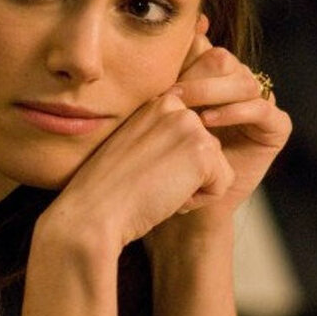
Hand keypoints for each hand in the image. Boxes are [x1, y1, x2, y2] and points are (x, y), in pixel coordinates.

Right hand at [51, 82, 236, 249]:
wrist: (93, 212)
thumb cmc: (109, 188)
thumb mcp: (136, 147)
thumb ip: (162, 136)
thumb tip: (189, 149)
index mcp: (158, 103)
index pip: (192, 139)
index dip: (173, 165)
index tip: (143, 171)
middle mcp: (176, 107)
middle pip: (208, 151)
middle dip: (187, 176)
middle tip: (150, 182)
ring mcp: (190, 126)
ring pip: (218, 168)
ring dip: (193, 189)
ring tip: (157, 189)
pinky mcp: (203, 152)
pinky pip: (222, 185)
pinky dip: (199, 202)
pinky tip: (169, 197)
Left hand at [155, 16, 291, 231]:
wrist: (181, 203)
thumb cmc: (165, 157)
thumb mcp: (162, 109)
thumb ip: (170, 70)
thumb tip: (187, 25)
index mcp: (214, 77)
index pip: (204, 49)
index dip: (185, 57)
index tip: (166, 76)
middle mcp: (239, 86)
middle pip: (223, 60)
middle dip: (195, 76)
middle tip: (172, 97)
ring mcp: (260, 104)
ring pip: (243, 80)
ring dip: (212, 93)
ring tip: (189, 112)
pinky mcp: (276, 127)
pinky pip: (262, 108)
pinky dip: (235, 111)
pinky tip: (210, 122)